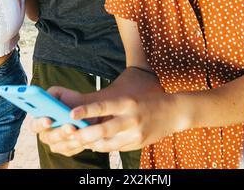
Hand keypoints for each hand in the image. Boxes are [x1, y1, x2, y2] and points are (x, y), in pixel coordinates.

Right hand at [30, 86, 101, 155]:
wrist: (85, 110)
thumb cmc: (69, 100)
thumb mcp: (59, 93)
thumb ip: (50, 94)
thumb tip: (46, 97)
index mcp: (39, 120)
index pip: (34, 125)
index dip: (39, 123)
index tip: (49, 120)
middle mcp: (45, 134)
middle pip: (47, 138)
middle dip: (59, 132)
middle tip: (70, 126)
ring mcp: (55, 144)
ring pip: (59, 145)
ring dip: (69, 138)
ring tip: (78, 129)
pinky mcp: (66, 150)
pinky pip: (70, 150)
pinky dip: (77, 144)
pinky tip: (83, 137)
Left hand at [66, 91, 185, 152]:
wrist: (172, 112)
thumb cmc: (145, 98)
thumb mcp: (128, 95)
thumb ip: (110, 103)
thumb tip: (87, 113)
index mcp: (127, 102)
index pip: (103, 106)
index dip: (86, 110)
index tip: (71, 113)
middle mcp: (130, 118)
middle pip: (103, 130)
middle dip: (85, 134)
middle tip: (71, 134)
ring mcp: (135, 133)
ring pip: (108, 143)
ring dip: (92, 143)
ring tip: (79, 141)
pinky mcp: (137, 143)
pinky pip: (116, 148)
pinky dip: (104, 147)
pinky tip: (95, 144)